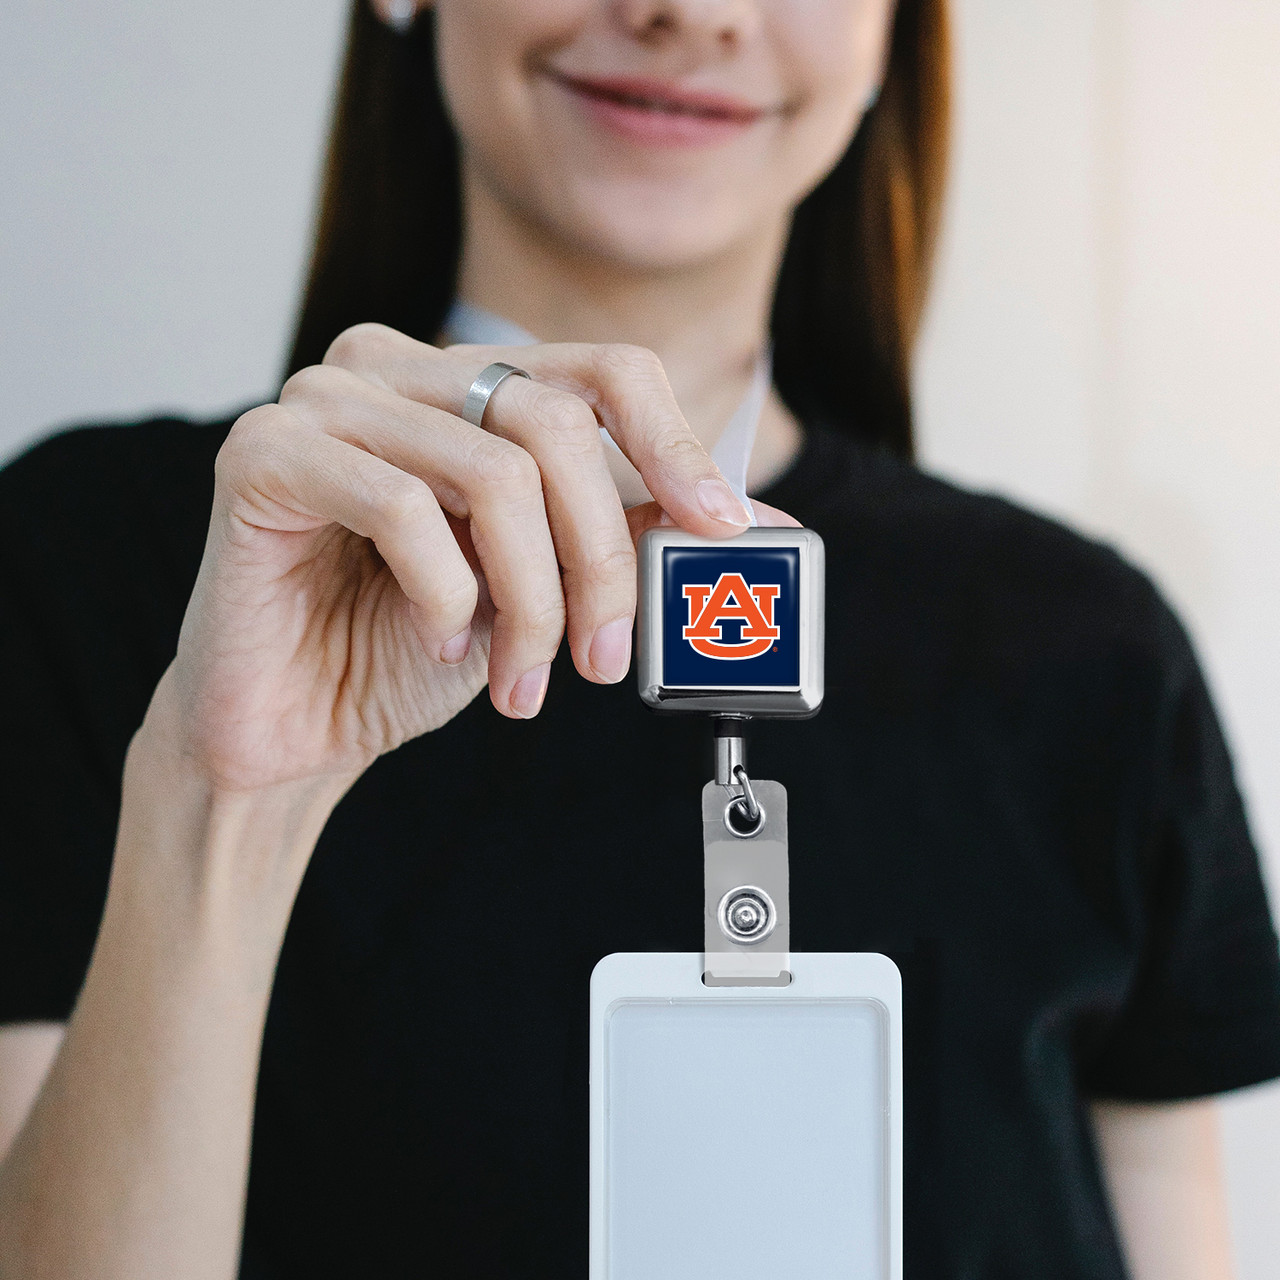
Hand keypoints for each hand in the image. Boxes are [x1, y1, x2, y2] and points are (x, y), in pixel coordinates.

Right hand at [153, 323, 797, 793]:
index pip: (602, 370)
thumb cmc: (411, 646)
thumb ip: (626, 534)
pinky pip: (403, 508)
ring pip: (492, 475)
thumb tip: (757, 522)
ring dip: (530, 601)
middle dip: (602, 559)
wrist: (297, 725)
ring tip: (520, 677)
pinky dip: (445, 596)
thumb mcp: (544, 585)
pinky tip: (439, 642)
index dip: (676, 445)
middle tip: (606, 656)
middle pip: (556, 424)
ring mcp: (323, 400)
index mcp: (464, 382)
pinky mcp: (264, 454)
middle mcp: (393, 366)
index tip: (720, 529)